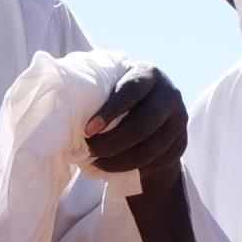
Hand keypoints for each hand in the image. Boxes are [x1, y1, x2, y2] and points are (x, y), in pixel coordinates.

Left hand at [86, 61, 188, 181]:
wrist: (145, 110)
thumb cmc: (115, 94)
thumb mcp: (108, 85)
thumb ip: (94, 89)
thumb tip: (60, 99)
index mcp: (147, 73)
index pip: (131, 90)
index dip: (110, 111)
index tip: (87, 130)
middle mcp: (169, 94)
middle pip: (145, 123)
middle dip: (114, 142)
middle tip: (90, 150)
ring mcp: (179, 119)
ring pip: (152, 148)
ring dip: (121, 160)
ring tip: (96, 162)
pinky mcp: (181, 143)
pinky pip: (158, 161)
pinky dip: (133, 168)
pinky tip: (112, 167)